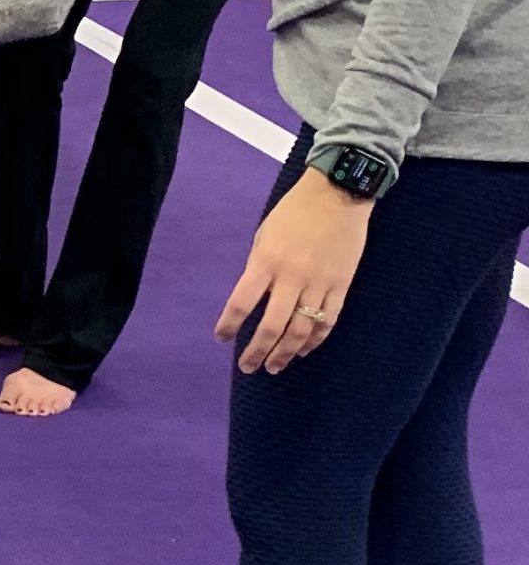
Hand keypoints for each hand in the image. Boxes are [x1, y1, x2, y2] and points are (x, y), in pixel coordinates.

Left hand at [217, 169, 370, 372]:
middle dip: (258, 351)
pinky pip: (328, 321)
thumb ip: (259, 268)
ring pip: (302, 330)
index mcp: (266, 261)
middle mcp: (291, 277)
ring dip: (286, 353)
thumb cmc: (293, 214)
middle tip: (249, 367)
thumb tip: (254, 299)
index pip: (242, 303)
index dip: (229, 325)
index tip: (222, 339)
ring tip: (275, 366)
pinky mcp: (342, 286)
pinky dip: (315, 340)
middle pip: (273, 326)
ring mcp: (319, 284)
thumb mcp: (264, 237)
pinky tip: (303, 350)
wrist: (337, 196)